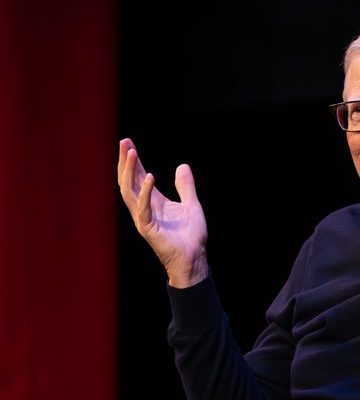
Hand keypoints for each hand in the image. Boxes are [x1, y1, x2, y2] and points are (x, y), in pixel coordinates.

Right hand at [117, 138, 208, 287]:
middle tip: (124, 142)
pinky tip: (150, 178)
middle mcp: (144, 208)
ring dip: (130, 172)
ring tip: (131, 153)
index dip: (133, 161)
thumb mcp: (191, 204)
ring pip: (129, 192)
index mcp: (153, 201)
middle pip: (128, 181)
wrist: (195, 257)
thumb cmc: (191, 235)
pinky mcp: (148, 229)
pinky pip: (143, 209)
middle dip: (125, 161)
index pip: (138, 177)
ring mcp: (144, 218)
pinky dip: (145, 193)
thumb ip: (186, 186)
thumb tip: (183, 165)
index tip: (128, 143)